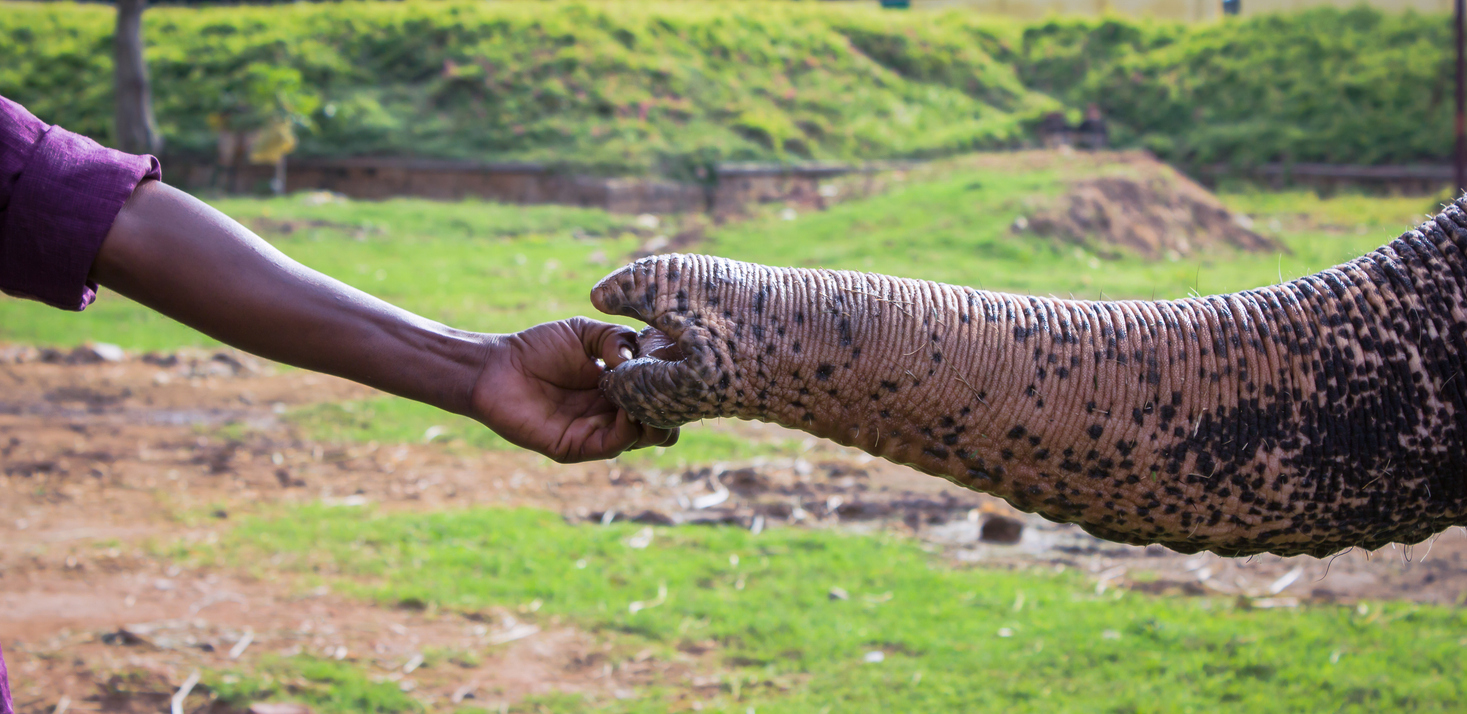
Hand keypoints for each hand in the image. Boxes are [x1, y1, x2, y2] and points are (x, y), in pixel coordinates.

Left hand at [470, 317, 678, 461]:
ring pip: (647, 437)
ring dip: (654, 414)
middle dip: (675, 405)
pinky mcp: (578, 447)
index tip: (681, 362)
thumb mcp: (585, 333)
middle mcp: (614, 413)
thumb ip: (617, 339)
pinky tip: (626, 403)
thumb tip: (637, 358)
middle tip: (669, 383)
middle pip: (665, 423)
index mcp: (622, 387)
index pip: (663, 395)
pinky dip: (629, 427)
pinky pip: (616, 444)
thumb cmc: (537, 347)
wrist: (495, 367)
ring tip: (647, 390)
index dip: (676, 382)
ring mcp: (598, 432)